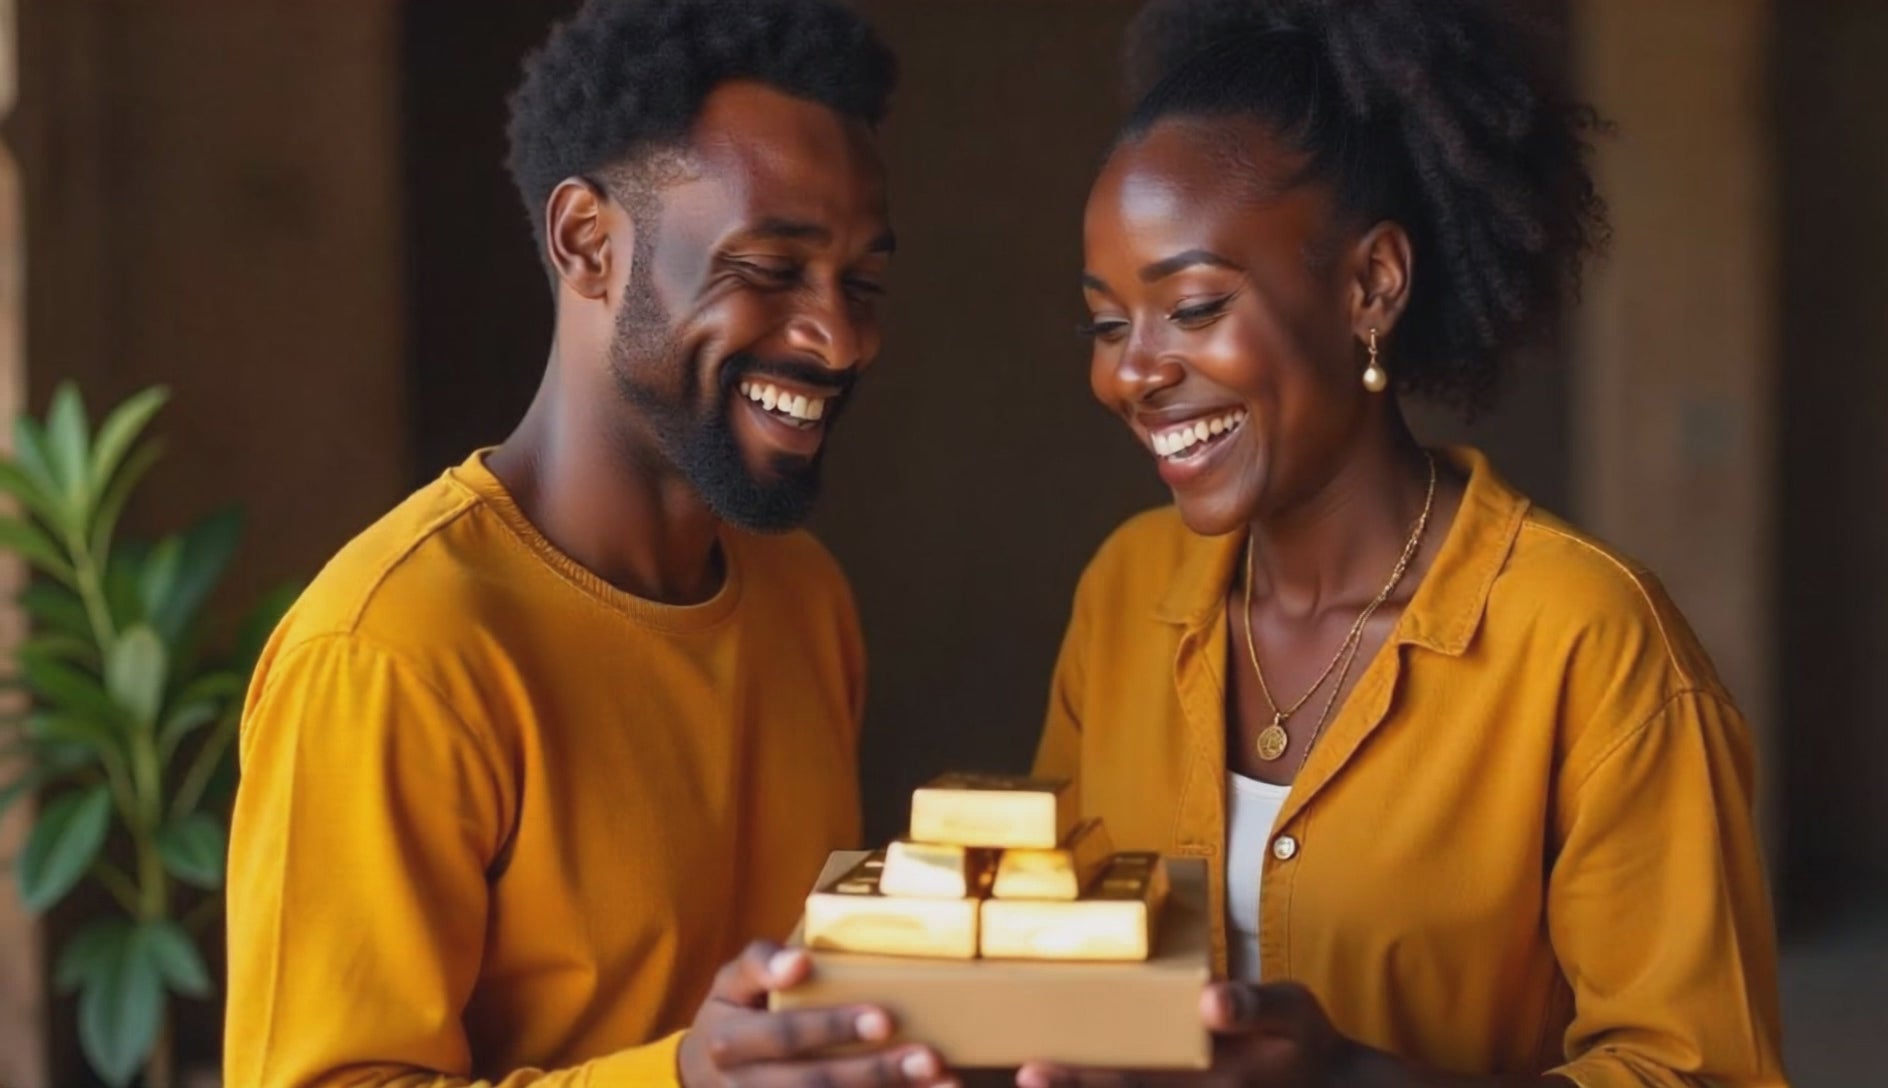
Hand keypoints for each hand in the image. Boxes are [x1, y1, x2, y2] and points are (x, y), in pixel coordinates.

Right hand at [679, 940, 954, 1087]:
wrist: (703, 1078)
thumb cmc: (733, 1015)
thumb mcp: (730, 982)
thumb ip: (760, 963)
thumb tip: (798, 961)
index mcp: (731, 1041)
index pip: (785, 1035)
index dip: (832, 1028)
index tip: (884, 1018)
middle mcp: (745, 1086)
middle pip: (814, 1084)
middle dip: (875, 1073)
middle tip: (930, 1057)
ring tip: (944, 1083)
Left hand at [1016, 982, 1400, 1087]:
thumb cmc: (1302, 1044)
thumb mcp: (1293, 1013)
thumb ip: (1255, 1005)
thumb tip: (1212, 1001)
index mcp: (1209, 1084)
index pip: (1132, 1086)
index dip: (1082, 1083)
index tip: (1033, 1071)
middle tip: (1020, 1075)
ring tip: (1017, 1081)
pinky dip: (1096, 1084)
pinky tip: (1041, 1078)